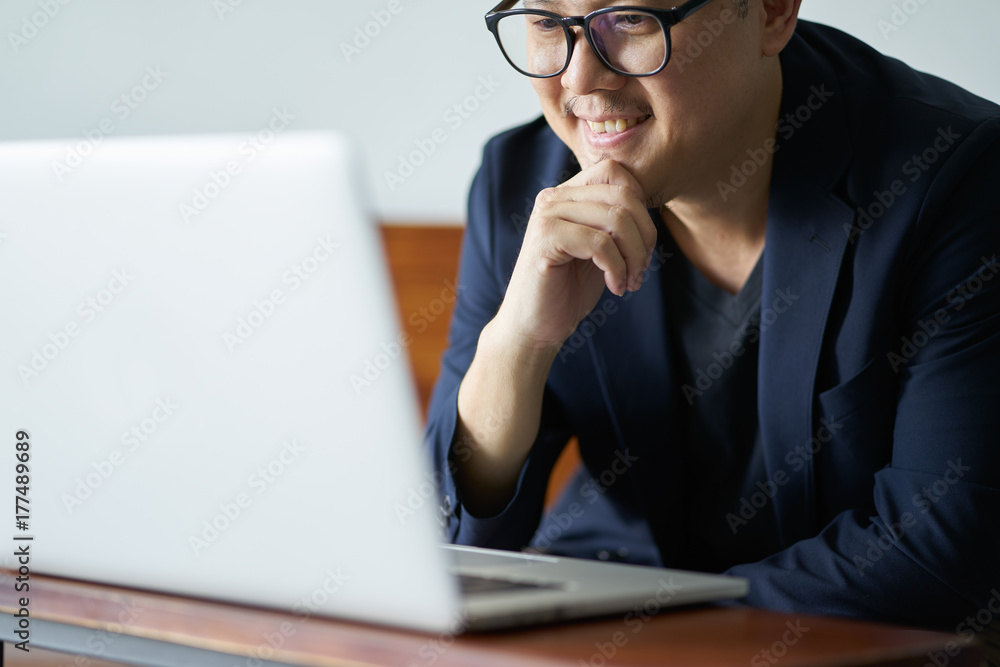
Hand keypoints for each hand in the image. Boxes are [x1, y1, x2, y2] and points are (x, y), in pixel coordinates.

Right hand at [492, 160, 657, 351]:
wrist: (534, 328)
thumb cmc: (569, 290)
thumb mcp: (600, 249)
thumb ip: (616, 222)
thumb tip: (651, 207)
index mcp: (567, 194)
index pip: (616, 172)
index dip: (641, 208)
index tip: (643, 247)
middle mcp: (553, 197)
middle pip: (623, 194)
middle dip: (645, 235)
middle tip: (641, 268)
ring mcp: (547, 215)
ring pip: (616, 218)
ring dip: (634, 256)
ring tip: (629, 281)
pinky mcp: (545, 239)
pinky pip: (600, 243)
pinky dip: (617, 269)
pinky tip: (615, 288)